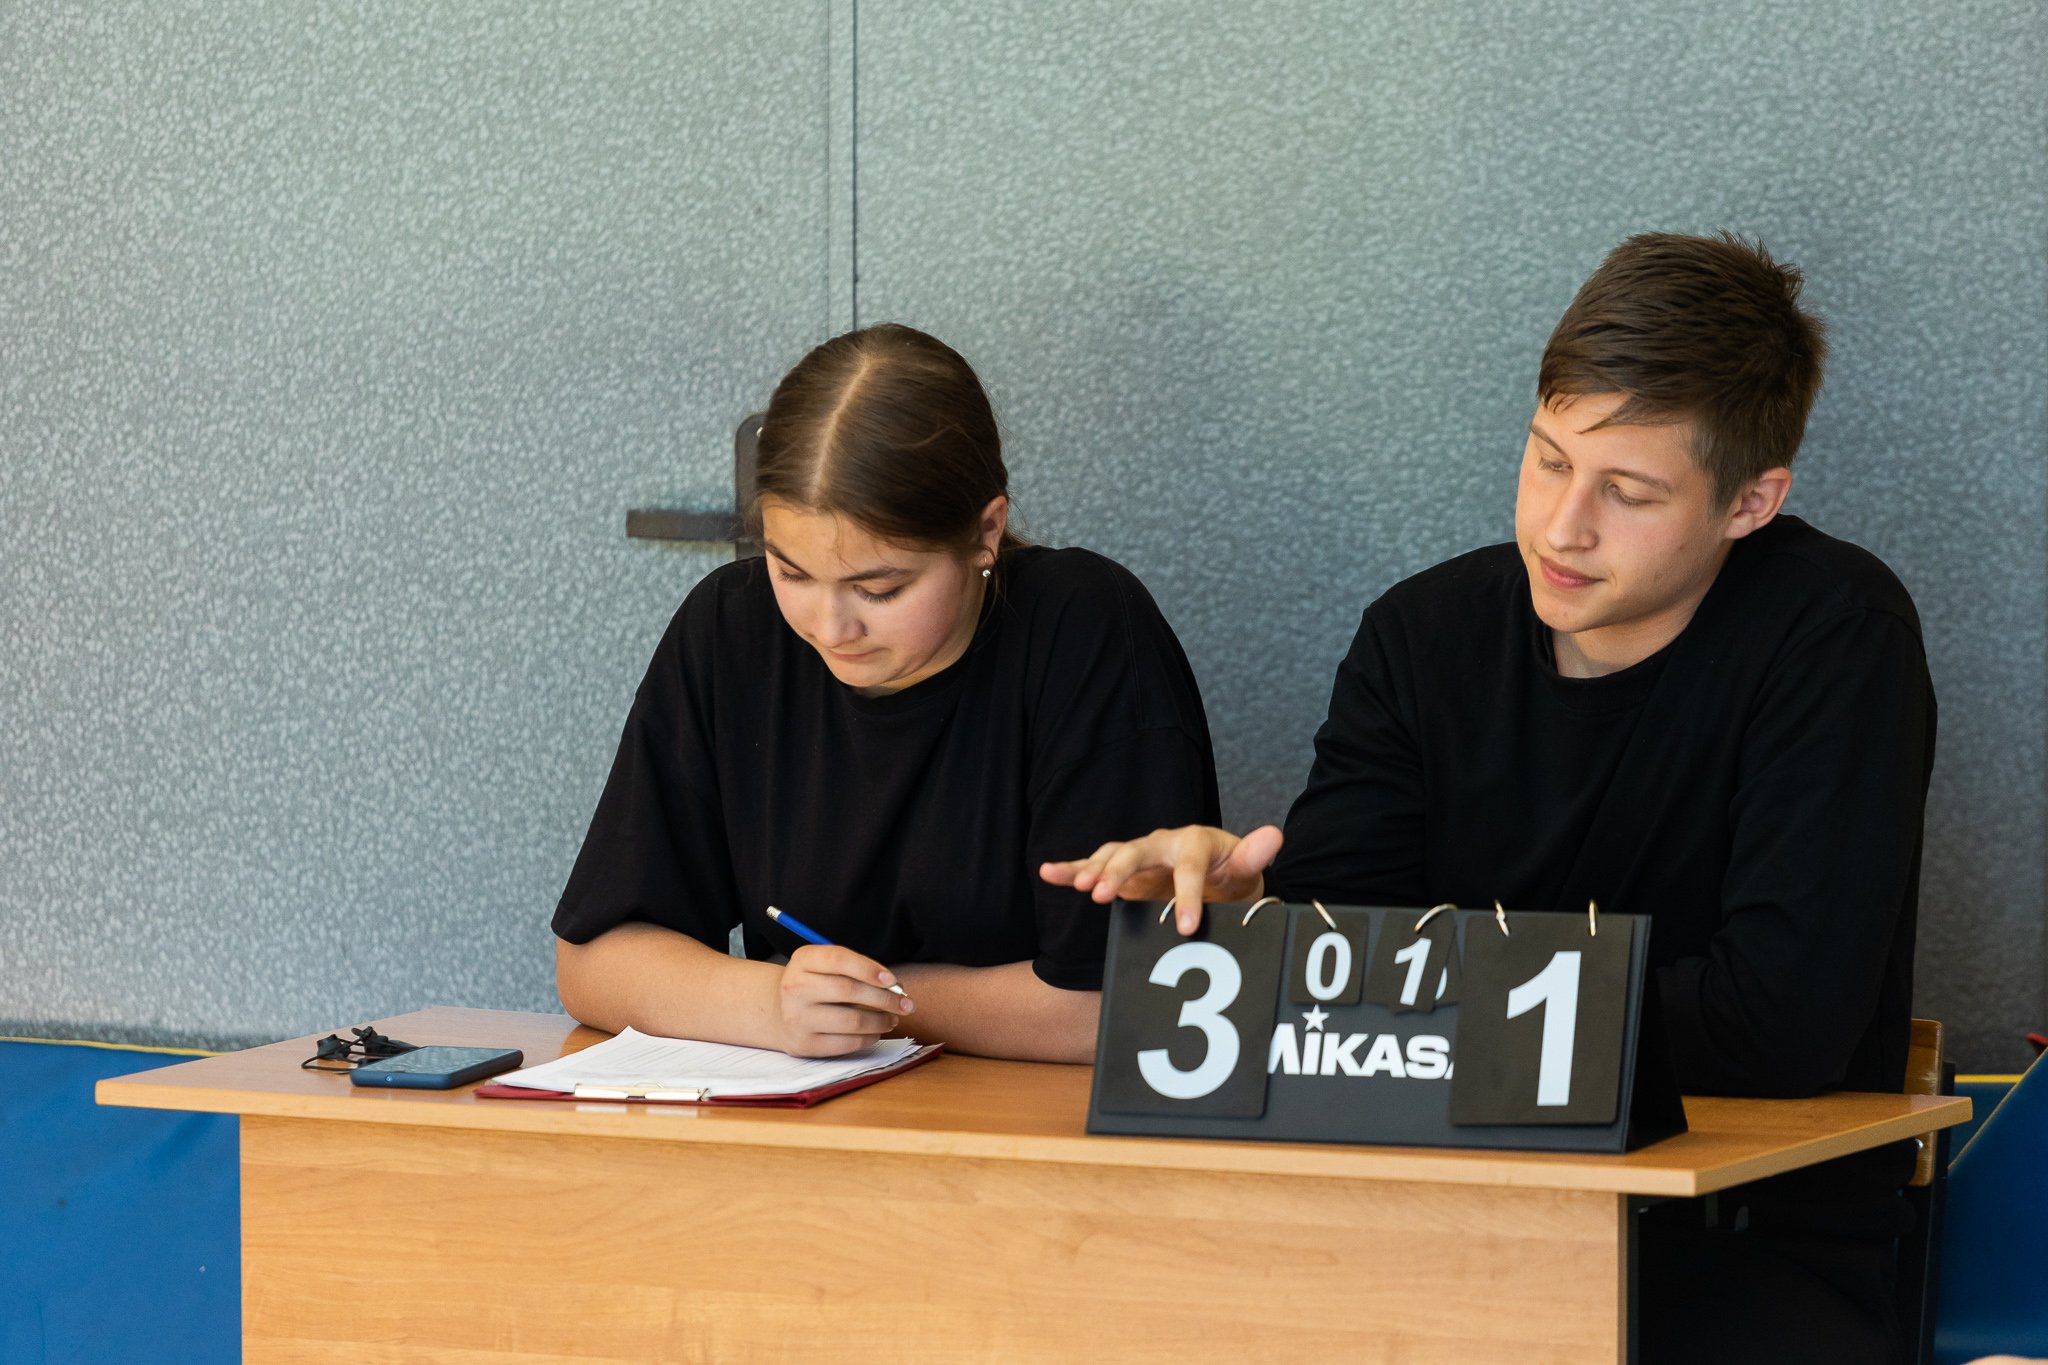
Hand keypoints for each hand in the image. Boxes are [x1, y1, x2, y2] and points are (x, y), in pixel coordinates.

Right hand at [773, 944, 915, 1056]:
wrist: (778, 1011)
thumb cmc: (816, 984)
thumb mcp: (825, 966)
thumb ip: (855, 969)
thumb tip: (895, 987)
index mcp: (803, 960)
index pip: (838, 959)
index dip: (868, 968)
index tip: (892, 980)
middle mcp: (795, 988)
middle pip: (848, 990)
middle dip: (885, 998)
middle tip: (907, 1004)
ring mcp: (797, 1018)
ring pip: (851, 1020)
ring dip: (881, 1021)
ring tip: (893, 1018)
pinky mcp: (804, 1044)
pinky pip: (846, 1043)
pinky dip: (869, 1038)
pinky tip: (876, 1032)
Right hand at [1040, 824, 1284, 934]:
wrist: (1214, 871)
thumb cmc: (1229, 871)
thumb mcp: (1244, 867)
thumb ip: (1254, 856)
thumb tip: (1274, 836)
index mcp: (1194, 841)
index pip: (1188, 866)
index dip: (1186, 894)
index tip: (1186, 926)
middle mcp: (1162, 842)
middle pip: (1137, 852)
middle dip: (1120, 871)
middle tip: (1104, 894)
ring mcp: (1139, 855)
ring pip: (1113, 856)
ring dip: (1095, 870)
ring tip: (1082, 887)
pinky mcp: (1122, 870)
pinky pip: (1094, 865)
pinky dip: (1071, 869)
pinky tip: (1049, 873)